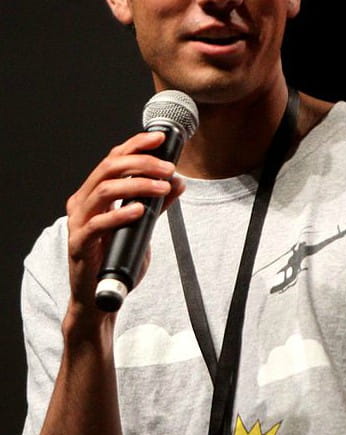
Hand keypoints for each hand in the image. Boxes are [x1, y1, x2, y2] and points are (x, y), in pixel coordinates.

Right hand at [65, 131, 184, 318]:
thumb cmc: (115, 258)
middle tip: (168, 168)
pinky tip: (140, 211)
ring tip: (162, 188)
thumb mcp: (140, 226)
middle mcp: (82, 201)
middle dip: (142, 163)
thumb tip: (178, 182)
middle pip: (109, 168)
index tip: (160, 138)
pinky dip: (121, 214)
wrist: (98, 296)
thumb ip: (156, 204)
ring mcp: (78, 221)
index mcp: (93, 192)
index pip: (113, 158)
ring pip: (105, 189)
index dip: (136, 144)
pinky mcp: (78, 243)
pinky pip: (98, 223)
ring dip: (137, 184)